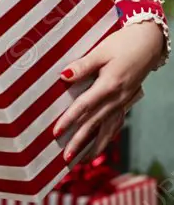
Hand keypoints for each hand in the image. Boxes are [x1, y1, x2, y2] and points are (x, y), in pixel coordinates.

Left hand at [52, 20, 163, 161]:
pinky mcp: (126, 100)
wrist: (148, 43)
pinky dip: (108, 136)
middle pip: (94, 123)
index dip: (69, 120)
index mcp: (108, 85)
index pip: (84, 107)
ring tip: (84, 161)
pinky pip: (117, 123)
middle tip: (65, 158)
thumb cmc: (122, 44)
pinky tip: (102, 144)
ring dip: (95, 145)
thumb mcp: (101, 51)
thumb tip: (63, 76)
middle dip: (79, 142)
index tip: (56, 132)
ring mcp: (123, 101)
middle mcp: (117, 98)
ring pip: (108, 128)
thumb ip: (82, 65)